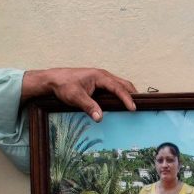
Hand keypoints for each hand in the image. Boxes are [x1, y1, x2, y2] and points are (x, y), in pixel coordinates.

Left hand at [21, 68, 136, 120]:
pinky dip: (120, 93)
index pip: (118, 88)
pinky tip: (121, 102)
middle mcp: (103, 75)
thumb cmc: (64, 85)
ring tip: (134, 105)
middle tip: (140, 106)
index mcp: (99, 76)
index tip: (133, 108)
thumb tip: (100, 118)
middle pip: (123, 84)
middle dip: (133, 94)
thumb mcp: (75, 97)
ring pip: (120, 84)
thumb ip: (88, 106)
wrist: (53, 79)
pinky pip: (114, 87)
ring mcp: (101, 78)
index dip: (126, 98)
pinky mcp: (98, 82)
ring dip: (127, 93)